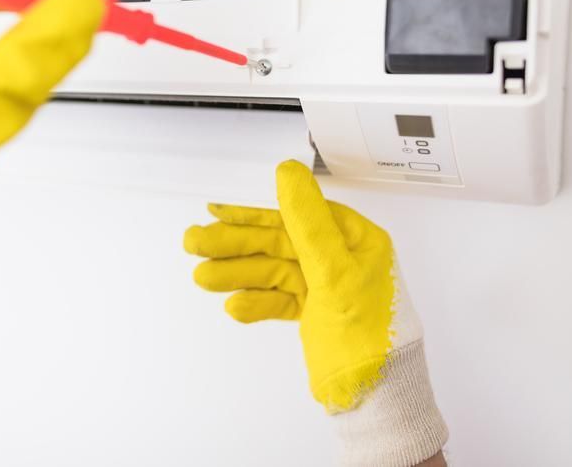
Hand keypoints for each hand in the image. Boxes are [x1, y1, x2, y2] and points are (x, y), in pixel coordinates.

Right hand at [185, 161, 447, 465]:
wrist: (377, 402)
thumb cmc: (368, 337)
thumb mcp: (335, 274)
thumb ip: (308, 222)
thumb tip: (287, 170)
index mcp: (356, 240)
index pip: (296, 216)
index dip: (253, 214)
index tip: (215, 211)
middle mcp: (342, 258)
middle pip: (279, 243)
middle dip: (236, 246)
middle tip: (193, 243)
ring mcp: (327, 286)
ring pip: (273, 271)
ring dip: (237, 274)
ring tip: (202, 277)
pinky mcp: (314, 312)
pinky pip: (278, 298)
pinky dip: (256, 302)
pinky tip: (234, 306)